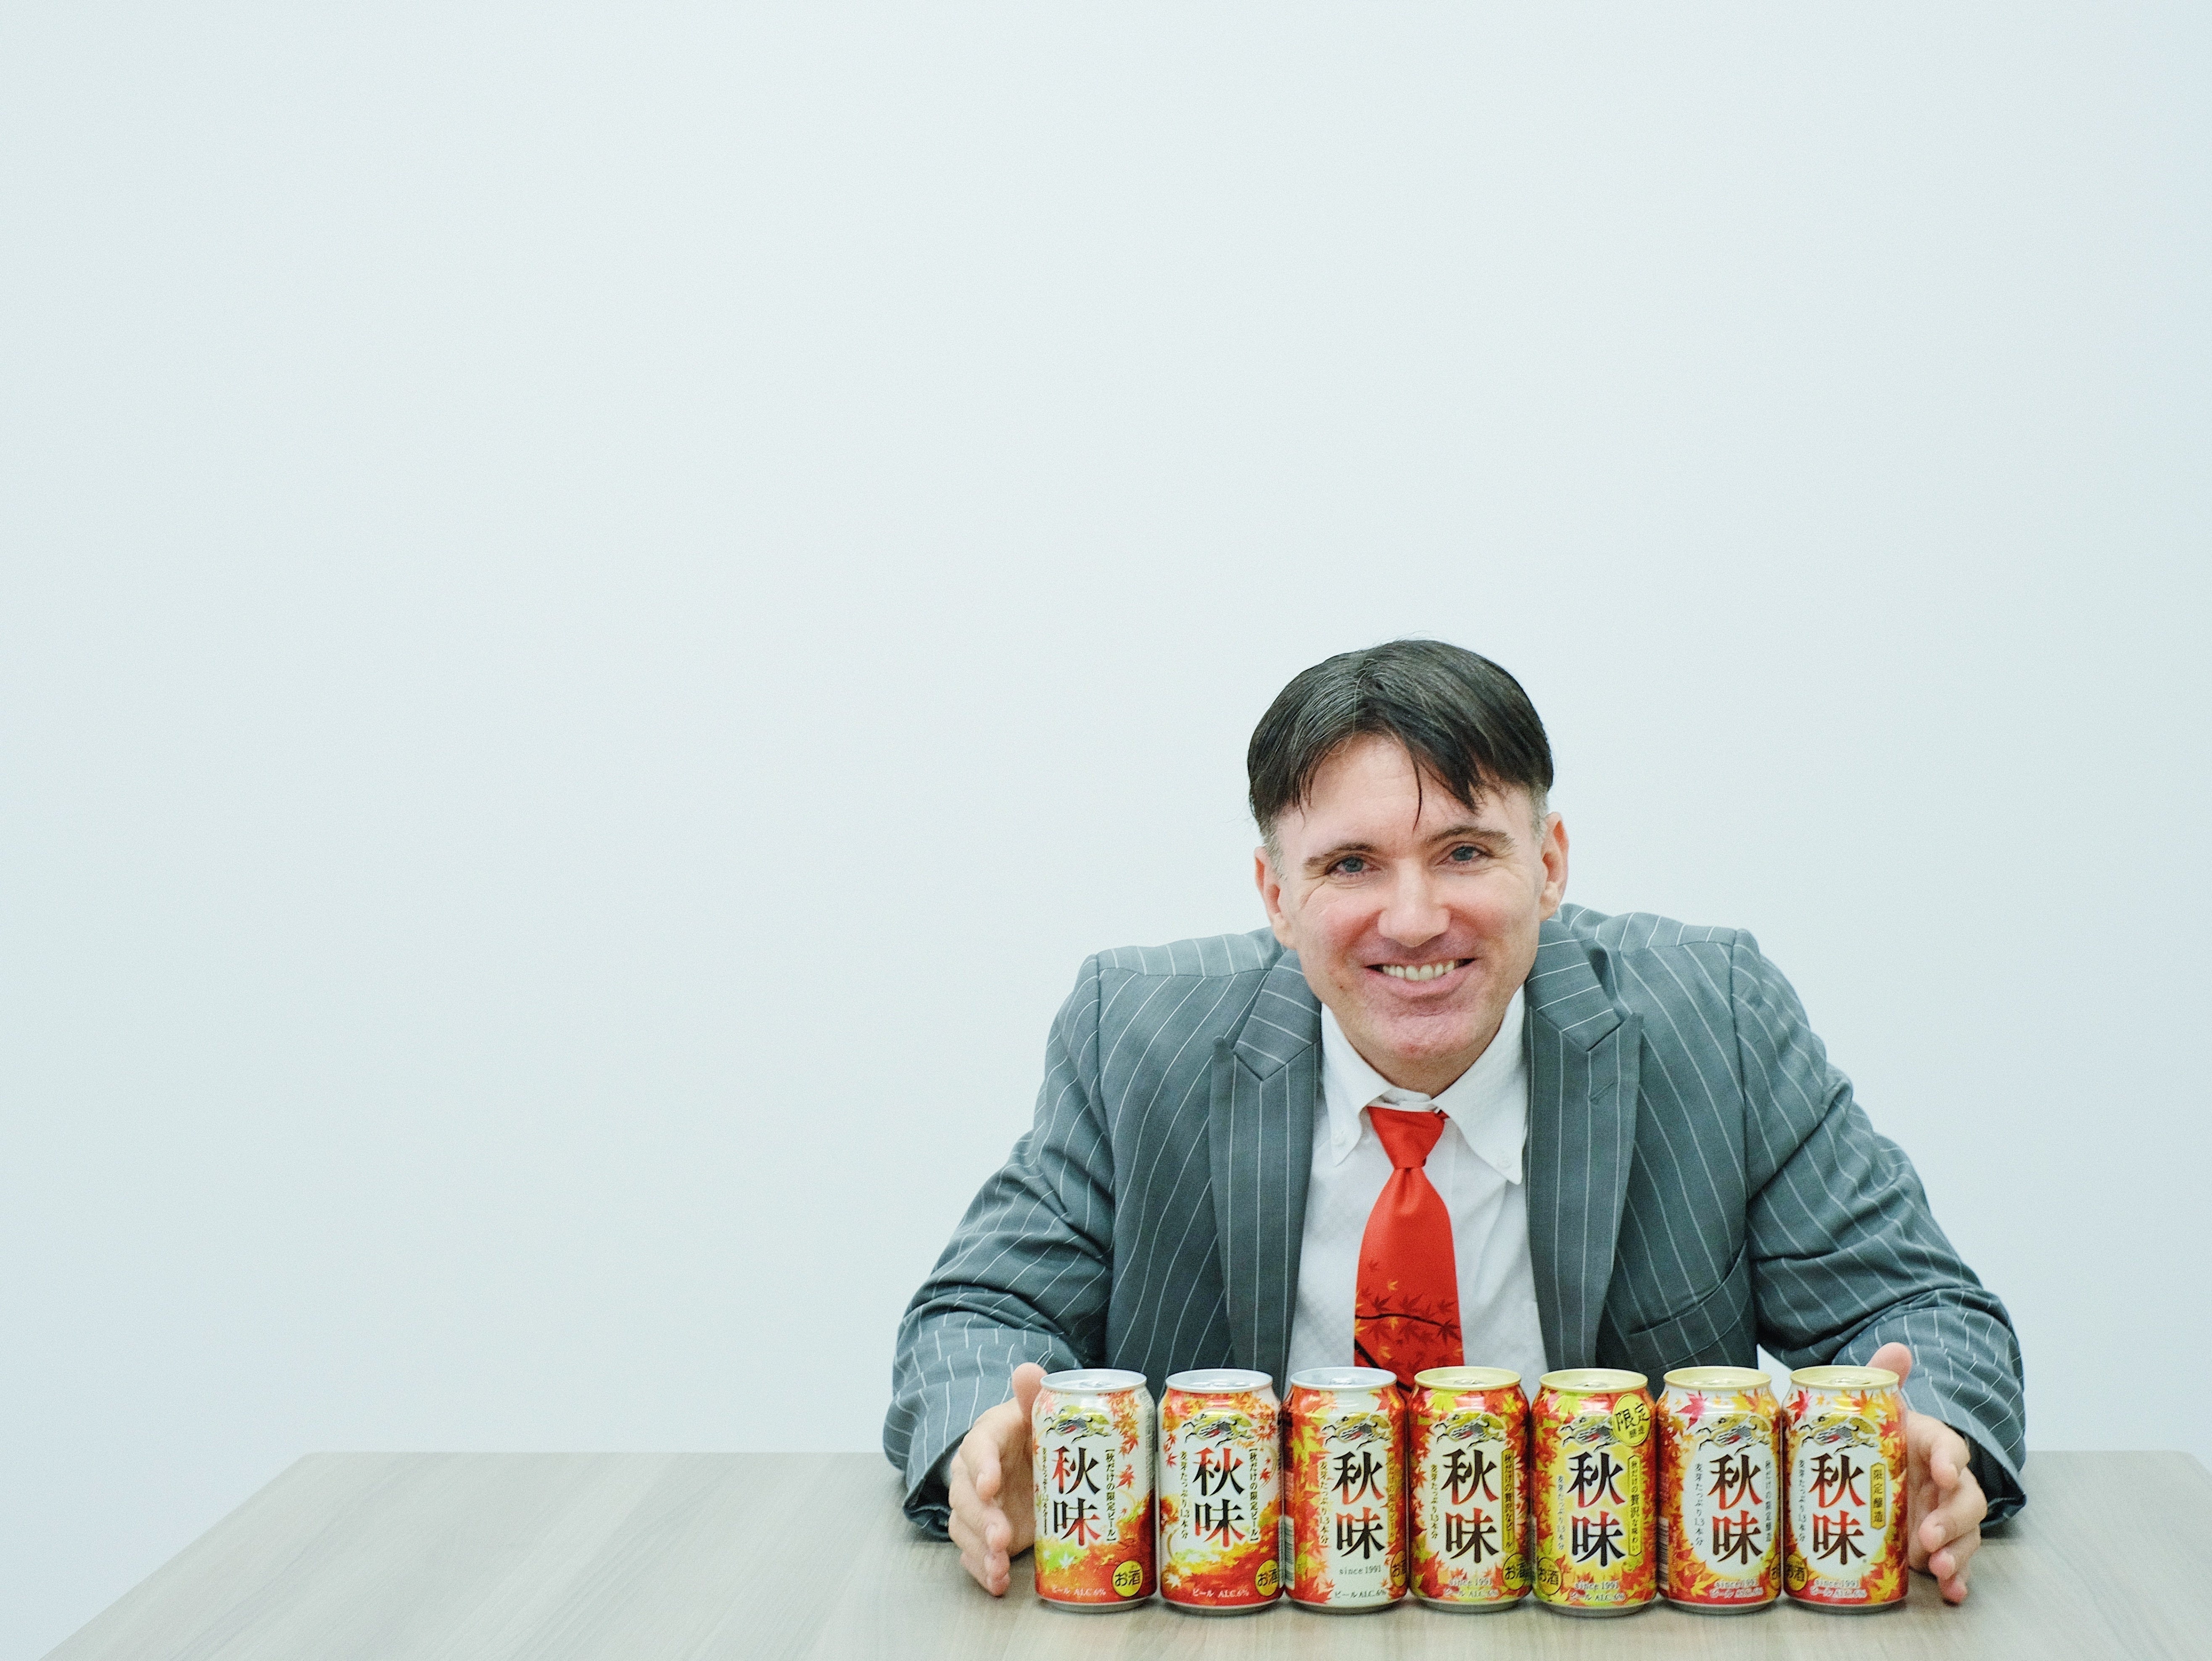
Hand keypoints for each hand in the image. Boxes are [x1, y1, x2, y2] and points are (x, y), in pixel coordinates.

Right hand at [947, 1363, 1045, 1595]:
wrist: (1031, 1460)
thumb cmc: (1032, 1433)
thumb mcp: (1035, 1413)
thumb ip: (1032, 1394)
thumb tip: (1027, 1368)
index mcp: (985, 1439)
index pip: (977, 1449)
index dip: (982, 1467)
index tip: (991, 1484)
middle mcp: (973, 1475)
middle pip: (966, 1497)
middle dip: (982, 1519)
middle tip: (1001, 1537)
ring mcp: (977, 1507)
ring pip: (965, 1529)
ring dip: (980, 1550)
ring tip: (999, 1568)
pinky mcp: (983, 1534)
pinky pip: (972, 1553)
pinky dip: (982, 1570)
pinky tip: (997, 1582)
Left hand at [1868, 1342, 1986, 1603]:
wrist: (1871, 1465)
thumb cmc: (1877, 1436)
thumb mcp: (1875, 1409)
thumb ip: (1882, 1378)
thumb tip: (1896, 1348)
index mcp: (1931, 1445)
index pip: (1950, 1448)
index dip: (1950, 1460)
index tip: (1943, 1473)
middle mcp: (1946, 1482)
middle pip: (1966, 1499)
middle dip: (1953, 1518)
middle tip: (1929, 1535)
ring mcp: (1944, 1514)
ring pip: (1966, 1534)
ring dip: (1958, 1553)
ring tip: (1940, 1568)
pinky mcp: (1937, 1544)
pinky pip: (1957, 1563)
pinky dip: (1958, 1579)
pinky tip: (1952, 1592)